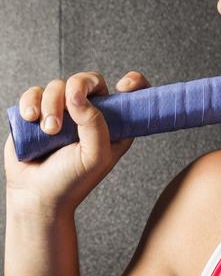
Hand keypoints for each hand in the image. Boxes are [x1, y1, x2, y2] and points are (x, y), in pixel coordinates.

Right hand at [4, 70, 150, 213]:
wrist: (36, 196)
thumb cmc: (72, 181)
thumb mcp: (95, 155)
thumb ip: (94, 124)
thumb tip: (78, 96)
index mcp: (114, 123)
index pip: (130, 93)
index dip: (134, 82)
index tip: (124, 86)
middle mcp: (91, 113)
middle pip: (89, 80)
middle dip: (78, 85)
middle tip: (70, 103)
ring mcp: (64, 111)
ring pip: (59, 85)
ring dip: (51, 104)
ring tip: (49, 131)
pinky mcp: (39, 112)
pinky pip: (35, 92)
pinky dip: (31, 102)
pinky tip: (31, 118)